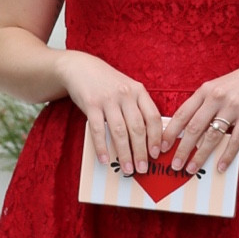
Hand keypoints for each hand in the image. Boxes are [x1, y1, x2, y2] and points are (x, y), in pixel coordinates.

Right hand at [57, 50, 162, 176]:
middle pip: (137, 128)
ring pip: (120, 132)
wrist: (81, 68)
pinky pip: (98, 130)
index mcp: (139, 91)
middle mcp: (125, 95)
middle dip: (141, 152)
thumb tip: (149, 138)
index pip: (153, 117)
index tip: (157, 154)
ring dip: (124, 153)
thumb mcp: (128, 89)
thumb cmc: (108, 84)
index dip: (156, 138)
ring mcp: (108, 100)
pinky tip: (105, 160)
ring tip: (127, 169)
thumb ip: (138, 108)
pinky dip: (102, 147)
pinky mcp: (91, 104)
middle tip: (143, 169)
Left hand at [160, 61, 238, 175]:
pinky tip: (220, 166)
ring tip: (192, 169)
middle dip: (182, 149)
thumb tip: (183, 130)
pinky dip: (226, 155)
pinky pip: (235, 139)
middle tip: (174, 165)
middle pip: (194, 127)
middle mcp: (216, 97)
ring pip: (212, 135)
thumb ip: (201, 105)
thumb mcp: (215, 88)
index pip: (182, 114)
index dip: (170, 133)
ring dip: (200, 155)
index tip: (161, 148)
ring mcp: (233, 106)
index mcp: (204, 91)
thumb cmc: (237, 85)